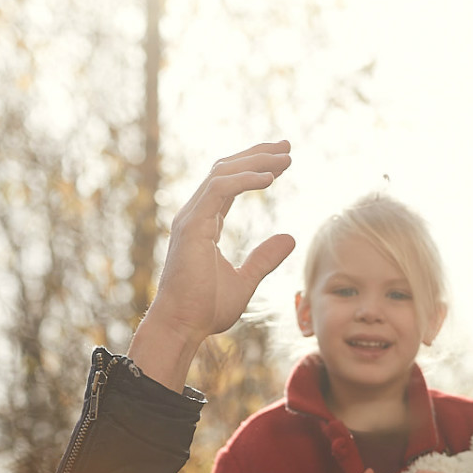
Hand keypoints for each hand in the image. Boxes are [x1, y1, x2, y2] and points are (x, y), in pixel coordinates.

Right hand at [127, 143, 294, 390]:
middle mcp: (195, 215)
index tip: (283, 161)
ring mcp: (191, 218)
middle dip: (258, 155)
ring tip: (284, 159)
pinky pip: (219, 190)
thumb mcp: (246, 280)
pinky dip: (244, 180)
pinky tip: (269, 179)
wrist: (183, 326)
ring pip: (222, 173)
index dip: (255, 168)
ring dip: (255, 162)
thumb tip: (289, 238)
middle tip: (288, 147)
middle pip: (225, 170)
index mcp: (205, 223)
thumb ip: (264, 258)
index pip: (229, 183)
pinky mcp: (192, 226)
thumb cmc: (206, 309)